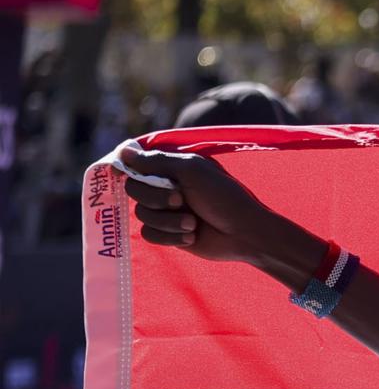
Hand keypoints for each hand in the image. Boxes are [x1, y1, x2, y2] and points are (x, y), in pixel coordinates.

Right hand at [117, 143, 280, 264]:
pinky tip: (192, 236)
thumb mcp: (192, 171)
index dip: (129, 170)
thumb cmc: (224, 197)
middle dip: (156, 198)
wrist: (245, 234)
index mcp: (171, 168)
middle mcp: (166, 188)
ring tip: (193, 224)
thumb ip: (157, 161)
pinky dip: (169, 236)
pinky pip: (150, 235)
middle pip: (134, 190)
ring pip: (142, 215)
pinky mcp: (170, 233)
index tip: (128, 175)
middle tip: (181, 201)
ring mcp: (167, 212)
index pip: (135, 165)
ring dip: (168, 221)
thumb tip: (123, 151)